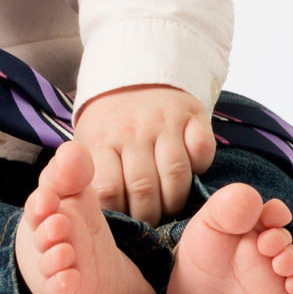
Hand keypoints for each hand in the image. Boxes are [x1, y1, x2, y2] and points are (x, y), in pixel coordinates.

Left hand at [72, 84, 215, 225]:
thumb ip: (90, 177)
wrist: (135, 69)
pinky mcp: (192, 112)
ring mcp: (164, 120)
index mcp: (102, 140)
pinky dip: (201, 166)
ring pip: (176, 173)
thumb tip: (98, 220)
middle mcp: (133, 130)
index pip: (109, 190)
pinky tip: (192, 171)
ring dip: (176, 199)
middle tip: (151, 222)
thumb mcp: (88, 144)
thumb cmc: (110, 122)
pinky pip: (203, 149)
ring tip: (171, 206)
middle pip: (144, 188)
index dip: (121, 216)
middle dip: (150, 216)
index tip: (126, 224)